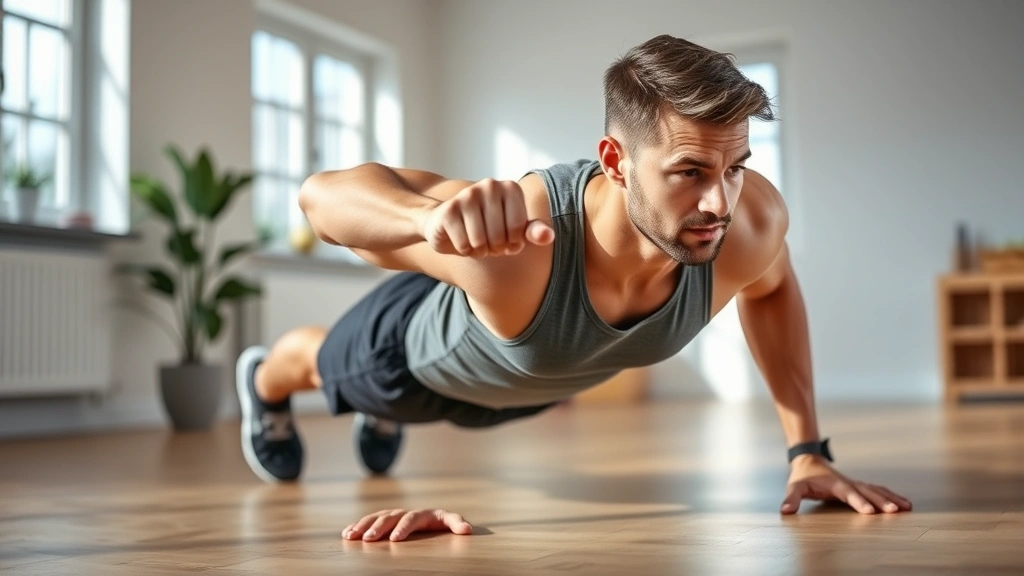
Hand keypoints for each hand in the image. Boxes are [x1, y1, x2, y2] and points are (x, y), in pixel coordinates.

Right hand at [342, 508, 472, 541]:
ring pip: (376, 518)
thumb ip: (457, 524)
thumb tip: (467, 530)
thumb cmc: (441, 523)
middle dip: (378, 528)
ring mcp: (392, 514)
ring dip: (363, 526)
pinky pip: (369, 520)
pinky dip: (357, 526)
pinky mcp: (383, 519)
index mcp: (422, 513)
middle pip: (389, 517)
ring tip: (352, 537)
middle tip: (369, 540)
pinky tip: (347, 535)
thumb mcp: (450, 522)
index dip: (403, 528)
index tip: (395, 540)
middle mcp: (404, 512)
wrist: (431, 517)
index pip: (411, 518)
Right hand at [421, 178, 554, 257]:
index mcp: (510, 188)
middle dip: (495, 248)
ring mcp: (467, 195)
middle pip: (500, 236)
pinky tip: (462, 239)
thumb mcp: (515, 229)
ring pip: (481, 242)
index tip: (506, 237)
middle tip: (488, 240)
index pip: (520, 230)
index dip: (513, 242)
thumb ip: (533, 232)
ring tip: (476, 240)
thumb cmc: (487, 227)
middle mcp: (490, 185)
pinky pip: (464, 245)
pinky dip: (464, 250)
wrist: (449, 222)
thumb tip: (548, 237)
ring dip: (479, 250)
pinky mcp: (448, 210)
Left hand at [780, 455, 911, 514]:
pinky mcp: (859, 486)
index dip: (858, 502)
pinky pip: (878, 490)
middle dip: (881, 501)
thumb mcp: (794, 486)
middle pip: (867, 491)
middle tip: (895, 511)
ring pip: (876, 490)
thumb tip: (785, 511)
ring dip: (891, 498)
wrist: (809, 460)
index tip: (869, 512)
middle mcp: (849, 482)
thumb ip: (791, 498)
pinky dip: (891, 495)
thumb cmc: (803, 476)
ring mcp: (856, 483)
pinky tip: (904, 503)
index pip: (848, 494)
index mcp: (834, 484)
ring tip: (907, 507)